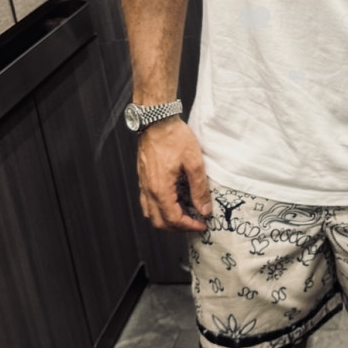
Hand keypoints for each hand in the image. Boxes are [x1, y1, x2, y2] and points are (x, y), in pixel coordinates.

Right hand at [136, 117, 210, 231]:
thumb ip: (199, 189)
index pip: (173, 219)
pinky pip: (147, 202)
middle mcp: (148, 190)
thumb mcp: (194, 162)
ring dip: (167, 219)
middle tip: (194, 223)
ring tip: (185, 214)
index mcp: (160, 189)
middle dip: (178, 227)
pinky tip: (173, 201)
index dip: (189, 226)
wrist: (157, 120)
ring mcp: (143, 184)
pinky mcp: (143, 177)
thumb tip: (204, 209)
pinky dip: (160, 209)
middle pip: (159, 222)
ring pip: (151, 214)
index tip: (202, 225)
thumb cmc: (174, 137)